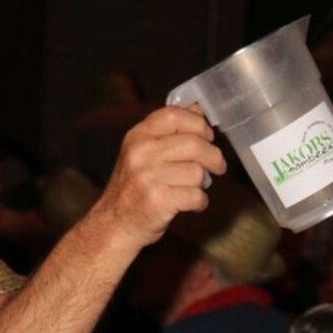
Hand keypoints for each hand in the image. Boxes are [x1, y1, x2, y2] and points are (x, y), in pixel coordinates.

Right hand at [93, 106, 225, 252]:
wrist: (114, 224)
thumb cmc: (133, 188)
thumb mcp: (142, 152)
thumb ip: (169, 131)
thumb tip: (198, 109)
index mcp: (137, 136)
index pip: (174, 115)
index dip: (198, 124)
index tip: (207, 137)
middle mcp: (141, 153)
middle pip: (194, 143)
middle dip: (213, 156)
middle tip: (217, 166)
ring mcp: (148, 177)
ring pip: (198, 172)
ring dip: (202, 183)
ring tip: (192, 188)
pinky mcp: (158, 201)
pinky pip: (196, 195)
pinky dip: (199, 202)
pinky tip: (189, 204)